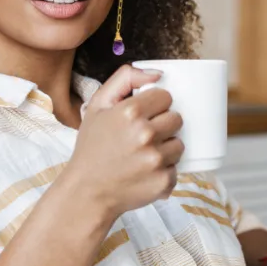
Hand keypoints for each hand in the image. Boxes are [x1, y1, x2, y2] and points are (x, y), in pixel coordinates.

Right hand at [67, 65, 183, 219]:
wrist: (87, 191)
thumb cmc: (92, 147)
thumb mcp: (97, 106)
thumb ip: (124, 79)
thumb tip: (158, 74)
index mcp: (130, 112)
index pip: (165, 97)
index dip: (155, 106)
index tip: (144, 116)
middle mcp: (145, 134)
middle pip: (177, 119)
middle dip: (162, 125)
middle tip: (143, 137)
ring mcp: (156, 159)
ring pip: (179, 144)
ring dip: (165, 148)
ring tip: (143, 155)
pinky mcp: (163, 180)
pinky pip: (176, 169)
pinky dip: (164, 172)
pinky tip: (145, 173)